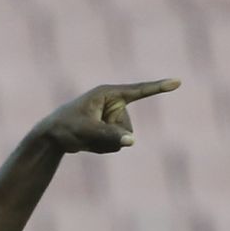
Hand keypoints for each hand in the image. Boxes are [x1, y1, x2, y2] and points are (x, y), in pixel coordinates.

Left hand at [36, 79, 181, 153]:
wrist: (52, 137)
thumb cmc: (66, 127)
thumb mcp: (87, 131)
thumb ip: (110, 135)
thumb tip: (132, 141)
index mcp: (109, 94)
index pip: (139, 91)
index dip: (159, 87)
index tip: (177, 82)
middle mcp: (114, 103)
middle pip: (128, 127)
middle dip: (111, 136)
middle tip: (88, 133)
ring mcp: (113, 116)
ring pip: (124, 138)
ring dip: (106, 144)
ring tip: (87, 137)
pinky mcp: (111, 128)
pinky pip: (118, 144)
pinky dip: (104, 148)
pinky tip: (89, 143)